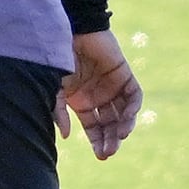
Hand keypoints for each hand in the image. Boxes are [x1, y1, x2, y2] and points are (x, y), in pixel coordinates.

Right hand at [59, 31, 140, 158]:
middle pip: (110, 124)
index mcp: (82, 102)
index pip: (94, 128)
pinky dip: (132, 109)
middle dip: (111, 139)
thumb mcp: (55, 90)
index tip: (102, 157)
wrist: (71, 32)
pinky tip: (127, 121)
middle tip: (110, 152)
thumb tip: (67, 136)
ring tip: (120, 137)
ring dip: (123, 127)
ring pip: (123, 113)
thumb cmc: (57, 59)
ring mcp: (112, 86)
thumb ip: (59, 112)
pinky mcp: (124, 74)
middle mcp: (98, 96)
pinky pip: (134, 96)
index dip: (98, 142)